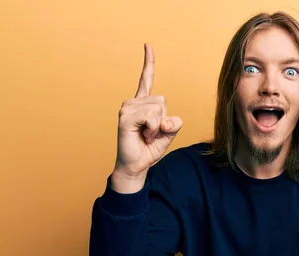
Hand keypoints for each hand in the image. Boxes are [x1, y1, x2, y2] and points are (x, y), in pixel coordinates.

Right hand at [112, 43, 182, 191]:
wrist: (136, 166)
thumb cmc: (149, 149)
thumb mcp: (168, 134)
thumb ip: (173, 124)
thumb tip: (167, 119)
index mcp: (143, 104)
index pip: (146, 79)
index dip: (149, 62)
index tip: (147, 45)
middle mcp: (133, 102)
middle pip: (162, 99)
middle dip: (163, 119)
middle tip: (151, 133)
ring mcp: (127, 108)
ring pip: (157, 108)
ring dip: (157, 127)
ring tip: (145, 135)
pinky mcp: (125, 117)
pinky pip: (151, 116)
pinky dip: (153, 129)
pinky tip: (143, 136)